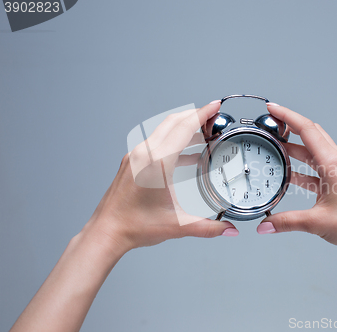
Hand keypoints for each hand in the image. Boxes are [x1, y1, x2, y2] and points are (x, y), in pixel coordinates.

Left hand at [84, 101, 238, 254]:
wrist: (107, 231)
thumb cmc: (135, 226)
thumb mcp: (179, 226)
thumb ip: (209, 228)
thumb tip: (229, 230)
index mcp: (157, 163)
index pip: (184, 128)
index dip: (202, 114)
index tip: (215, 105)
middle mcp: (144, 154)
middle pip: (173, 122)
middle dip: (195, 115)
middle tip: (214, 117)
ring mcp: (136, 156)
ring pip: (163, 131)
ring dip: (184, 128)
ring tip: (204, 135)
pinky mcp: (131, 162)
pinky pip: (156, 143)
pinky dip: (174, 142)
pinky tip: (187, 156)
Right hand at [257, 103, 336, 254]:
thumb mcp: (316, 222)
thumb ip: (286, 222)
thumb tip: (265, 225)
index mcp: (333, 163)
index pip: (306, 130)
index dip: (287, 116)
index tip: (272, 108)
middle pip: (311, 134)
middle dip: (289, 126)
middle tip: (271, 124)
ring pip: (313, 150)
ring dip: (294, 147)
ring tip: (275, 147)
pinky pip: (316, 166)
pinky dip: (301, 166)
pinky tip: (288, 173)